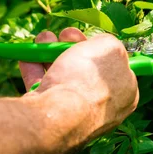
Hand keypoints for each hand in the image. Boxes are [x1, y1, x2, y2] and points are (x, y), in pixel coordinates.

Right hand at [19, 28, 138, 137]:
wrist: (55, 116)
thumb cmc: (87, 81)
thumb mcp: (110, 48)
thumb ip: (110, 43)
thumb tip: (102, 44)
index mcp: (126, 94)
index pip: (119, 68)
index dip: (103, 49)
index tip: (90, 37)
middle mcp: (104, 107)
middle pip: (88, 70)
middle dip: (73, 48)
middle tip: (65, 35)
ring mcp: (77, 114)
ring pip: (64, 77)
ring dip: (51, 54)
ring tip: (42, 39)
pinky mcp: (52, 119)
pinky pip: (45, 90)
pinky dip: (35, 71)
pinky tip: (26, 56)